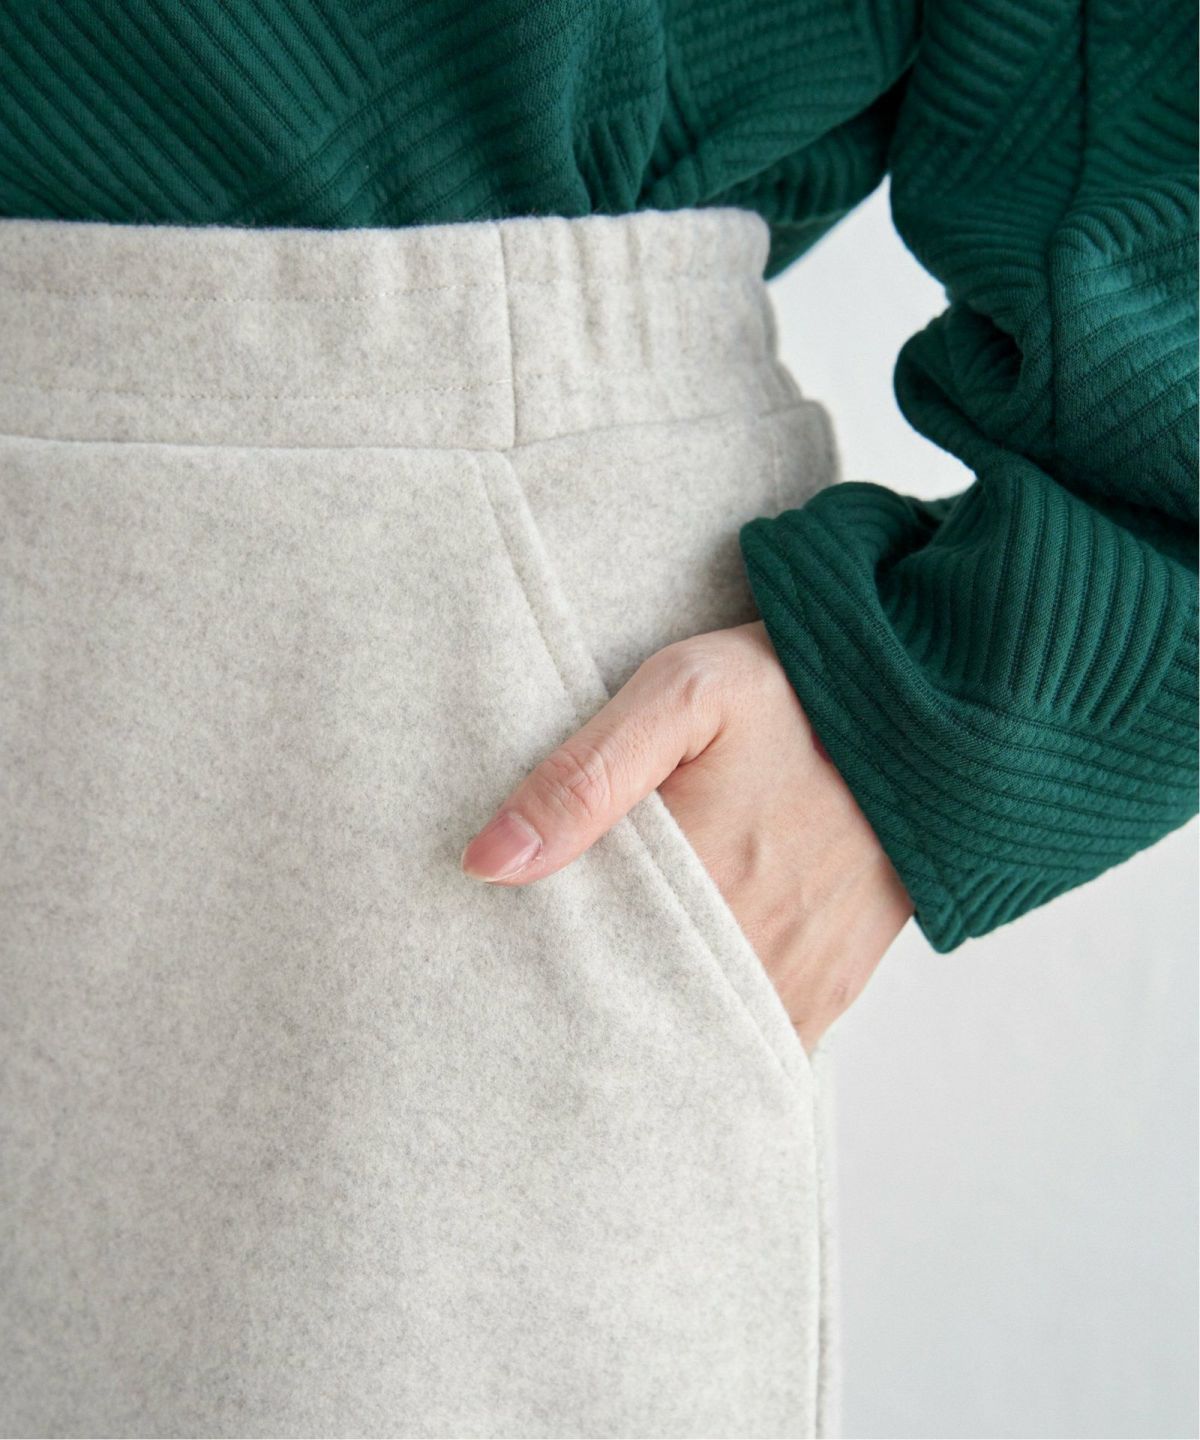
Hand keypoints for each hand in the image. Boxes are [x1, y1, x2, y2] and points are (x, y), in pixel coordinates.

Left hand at [460, 622, 913, 1052]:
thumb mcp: (685, 693)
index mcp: (695, 884)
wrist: (937, 709)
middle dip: (577, 1010)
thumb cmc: (803, 694)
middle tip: (531, 986)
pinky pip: (753, 1046)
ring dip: (642, 1027)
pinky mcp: (829, 990)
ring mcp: (793, 983)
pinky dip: (706, 1037)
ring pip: (690, 1041)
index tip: (491, 959)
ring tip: (599, 994)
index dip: (528, 966)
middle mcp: (746, 954)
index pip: (577, 967)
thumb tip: (489, 862)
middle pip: (629, 1016)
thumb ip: (586, 774)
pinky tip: (674, 1004)